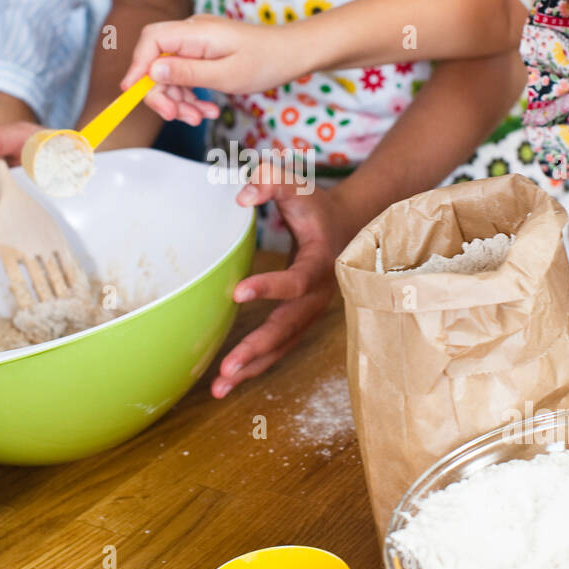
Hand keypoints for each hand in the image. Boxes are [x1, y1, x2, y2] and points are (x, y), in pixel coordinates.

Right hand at [120, 15, 306, 123]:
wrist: (291, 54)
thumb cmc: (265, 62)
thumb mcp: (226, 74)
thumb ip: (188, 72)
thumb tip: (152, 71)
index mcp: (196, 31)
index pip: (152, 40)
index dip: (137, 65)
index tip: (131, 91)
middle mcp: (192, 33)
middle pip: (156, 60)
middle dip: (162, 93)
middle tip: (176, 117)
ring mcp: (196, 43)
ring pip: (170, 73)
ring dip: (179, 100)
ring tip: (199, 117)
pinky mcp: (203, 54)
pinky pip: (185, 75)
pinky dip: (191, 96)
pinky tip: (205, 111)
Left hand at [212, 175, 357, 397]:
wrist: (349, 227)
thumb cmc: (317, 206)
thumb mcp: (298, 185)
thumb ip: (271, 181)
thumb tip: (241, 196)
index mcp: (320, 264)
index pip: (296, 282)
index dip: (269, 287)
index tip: (237, 292)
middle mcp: (318, 296)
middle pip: (287, 328)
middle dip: (256, 349)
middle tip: (226, 367)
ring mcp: (311, 314)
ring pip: (282, 346)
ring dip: (252, 367)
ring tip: (219, 387)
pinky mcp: (300, 322)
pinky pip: (279, 348)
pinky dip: (255, 365)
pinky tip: (228, 381)